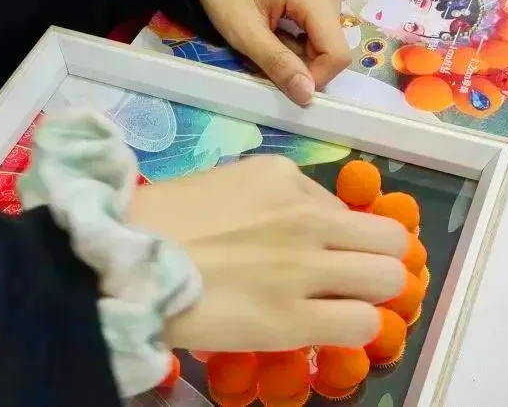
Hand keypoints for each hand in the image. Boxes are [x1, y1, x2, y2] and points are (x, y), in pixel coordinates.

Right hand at [126, 155, 407, 351]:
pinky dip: (354, 328)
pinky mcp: (293, 318)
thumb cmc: (158, 224)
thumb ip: (272, 197)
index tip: (329, 257)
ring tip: (346, 306)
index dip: (345, 238)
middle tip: (355, 282)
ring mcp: (303, 267)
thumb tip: (310, 220)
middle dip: (378, 261)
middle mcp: (304, 215)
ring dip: (372, 295)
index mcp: (282, 177)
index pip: (347, 209)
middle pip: (390, 240)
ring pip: (389, 278)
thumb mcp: (224, 185)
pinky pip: (362, 323)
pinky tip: (328, 330)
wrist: (117, 263)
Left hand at [190, 0, 350, 105]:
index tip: (281, 78)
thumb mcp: (243, 31)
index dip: (314, 77)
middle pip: (331, 49)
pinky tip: (277, 29)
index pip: (337, 54)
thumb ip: (277, 63)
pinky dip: (299, 42)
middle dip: (301, 64)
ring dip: (298, 54)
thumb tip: (306, 97)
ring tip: (267, 38)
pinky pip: (321, 32)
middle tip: (264, 53)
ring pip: (326, 44)